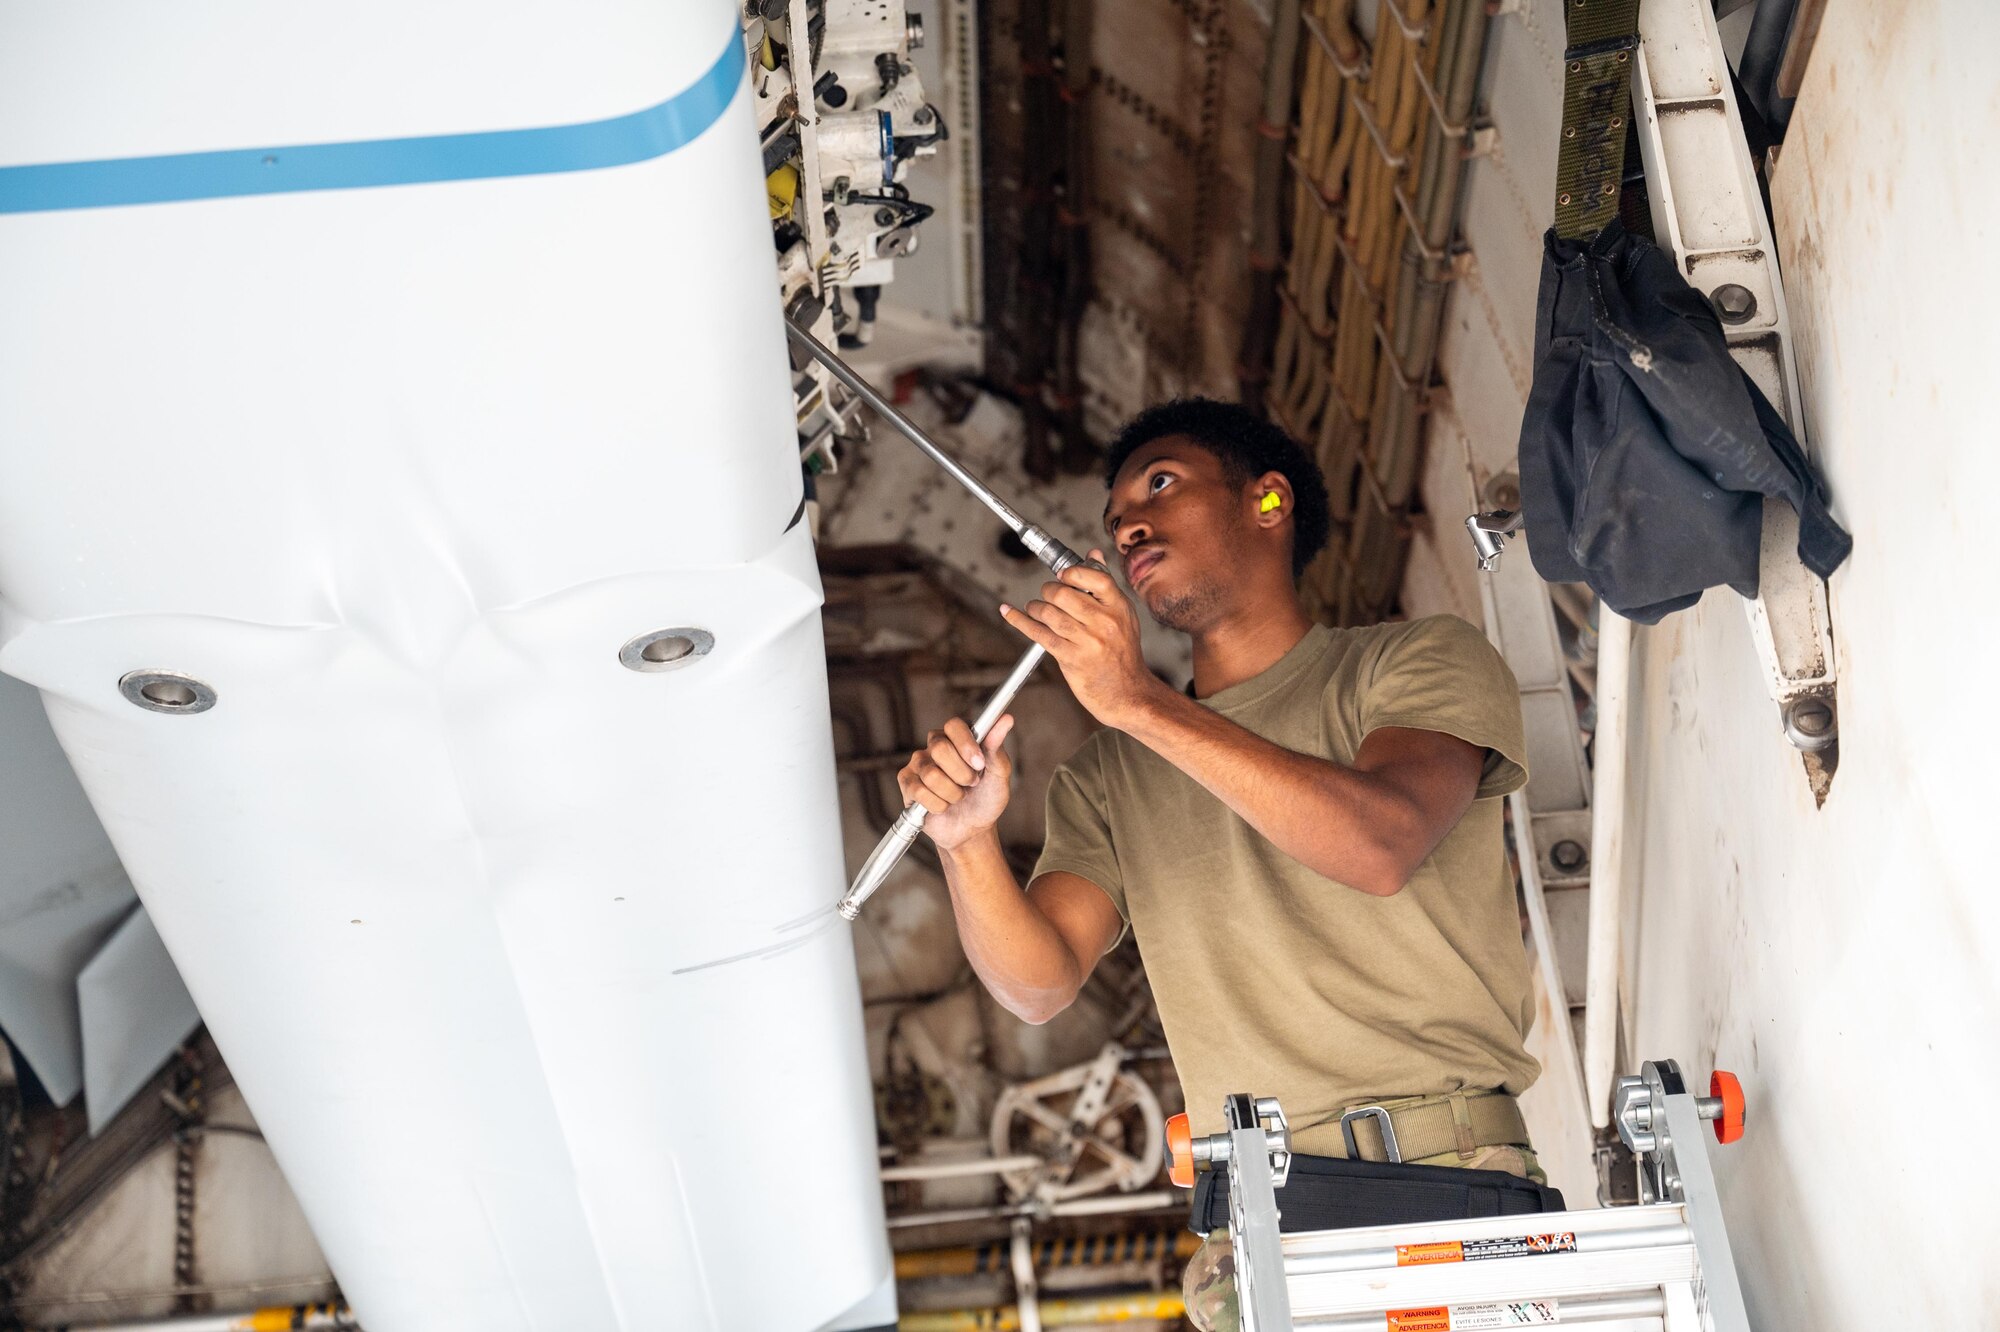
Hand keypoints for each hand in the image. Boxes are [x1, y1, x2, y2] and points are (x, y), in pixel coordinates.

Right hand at [897, 713, 1016, 851]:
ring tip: (957, 797)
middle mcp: (935, 746)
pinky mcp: (907, 783)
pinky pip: (919, 791)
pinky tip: (942, 806)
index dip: (965, 745)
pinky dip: (938, 805)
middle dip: (962, 774)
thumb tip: (1006, 719)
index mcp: (958, 738)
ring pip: (931, 775)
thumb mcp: (999, 775)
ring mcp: (919, 764)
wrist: (972, 830)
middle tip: (971, 784)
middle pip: (940, 749)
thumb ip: (996, 747)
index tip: (980, 765)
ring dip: (952, 794)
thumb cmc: (986, 798)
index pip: (954, 725)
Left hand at [1000, 549, 1164, 729]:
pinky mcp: (1071, 658)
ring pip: (1049, 613)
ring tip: (1036, 609)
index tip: (1062, 574)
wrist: (1128, 694)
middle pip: (1065, 593)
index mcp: (1120, 608)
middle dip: (1048, 591)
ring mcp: (1088, 641)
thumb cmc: (1123, 655)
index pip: (1095, 577)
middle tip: (1046, 595)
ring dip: (1035, 607)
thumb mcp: (1123, 618)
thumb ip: (1105, 588)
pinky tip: (1008, 612)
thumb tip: (1092, 554)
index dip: (1072, 572)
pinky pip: (1038, 633)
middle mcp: (1105, 622)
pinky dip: (1019, 620)